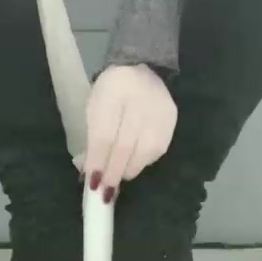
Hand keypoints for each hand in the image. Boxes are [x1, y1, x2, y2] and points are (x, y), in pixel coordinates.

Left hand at [83, 65, 177, 199]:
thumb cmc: (110, 90)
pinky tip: (133, 165)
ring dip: (129, 171)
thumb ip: (93, 139)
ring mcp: (159, 110)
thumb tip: (89, 172)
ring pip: (144, 151)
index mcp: (113, 91)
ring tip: (117, 181)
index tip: (91, 183)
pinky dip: (143, 162)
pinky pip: (157, 149)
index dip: (98, 161)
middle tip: (104, 193)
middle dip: (113, 173)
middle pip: (126, 146)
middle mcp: (139, 100)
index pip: (105, 134)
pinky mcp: (172, 119)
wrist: (140, 66)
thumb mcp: (95, 107)